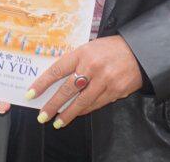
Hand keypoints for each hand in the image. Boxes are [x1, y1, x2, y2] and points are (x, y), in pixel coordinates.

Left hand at [26, 36, 142, 128]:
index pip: (57, 70)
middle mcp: (92, 67)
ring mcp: (104, 81)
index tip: (31, 94)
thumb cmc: (110, 48)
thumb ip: (75, 62)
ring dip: (67, 114)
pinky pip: (95, 105)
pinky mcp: (115, 91)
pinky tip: (76, 114)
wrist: (138, 51)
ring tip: (57, 122)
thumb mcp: (90, 48)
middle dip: (52, 105)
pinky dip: (84, 111)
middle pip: (67, 90)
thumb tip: (56, 79)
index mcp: (82, 53)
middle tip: (42, 116)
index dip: (42, 84)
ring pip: (81, 102)